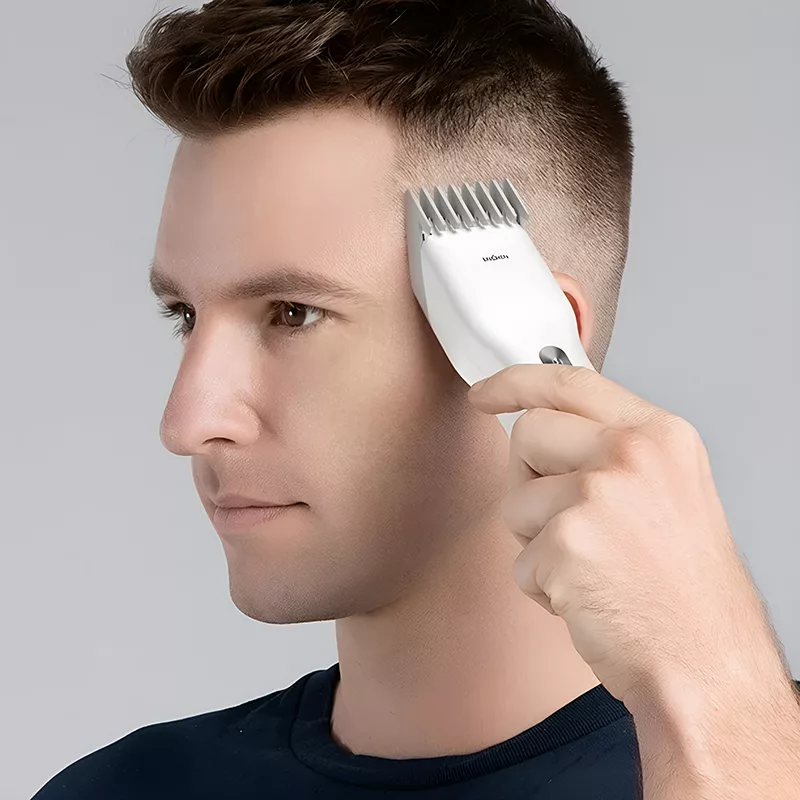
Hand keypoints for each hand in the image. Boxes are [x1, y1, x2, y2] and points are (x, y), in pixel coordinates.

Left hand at [468, 364, 782, 708]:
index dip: (516, 382)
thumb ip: (611, 450)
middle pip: (528, 432)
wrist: (707, 665)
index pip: (570, 382)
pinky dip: (542, 587)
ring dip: (538, 542)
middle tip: (570, 521)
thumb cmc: (686, 590)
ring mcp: (597, 495)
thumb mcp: (668, 490)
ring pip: (514, 501)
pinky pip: (518, 560)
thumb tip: (543, 431)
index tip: (486, 393)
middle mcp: (630, 454)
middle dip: (529, 478)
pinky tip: (587, 598)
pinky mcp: (565, 543)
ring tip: (592, 567)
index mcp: (659, 435)